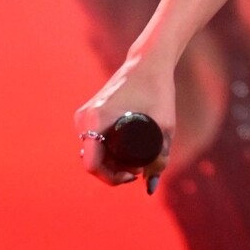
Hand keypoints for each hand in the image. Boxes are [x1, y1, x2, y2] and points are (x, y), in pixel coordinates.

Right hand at [75, 52, 176, 190]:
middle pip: (93, 161)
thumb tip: (151, 187)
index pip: (93, 165)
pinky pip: (94, 141)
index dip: (113, 178)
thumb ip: (160, 158)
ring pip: (93, 152)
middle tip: (140, 168)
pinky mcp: (88, 114)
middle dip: (114, 171)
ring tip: (137, 158)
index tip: (135, 175)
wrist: (148, 61)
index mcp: (96, 120)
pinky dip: (108, 150)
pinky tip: (126, 151)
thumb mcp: (165, 126)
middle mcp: (84, 119)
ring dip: (111, 161)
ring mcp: (84, 116)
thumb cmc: (158, 90)